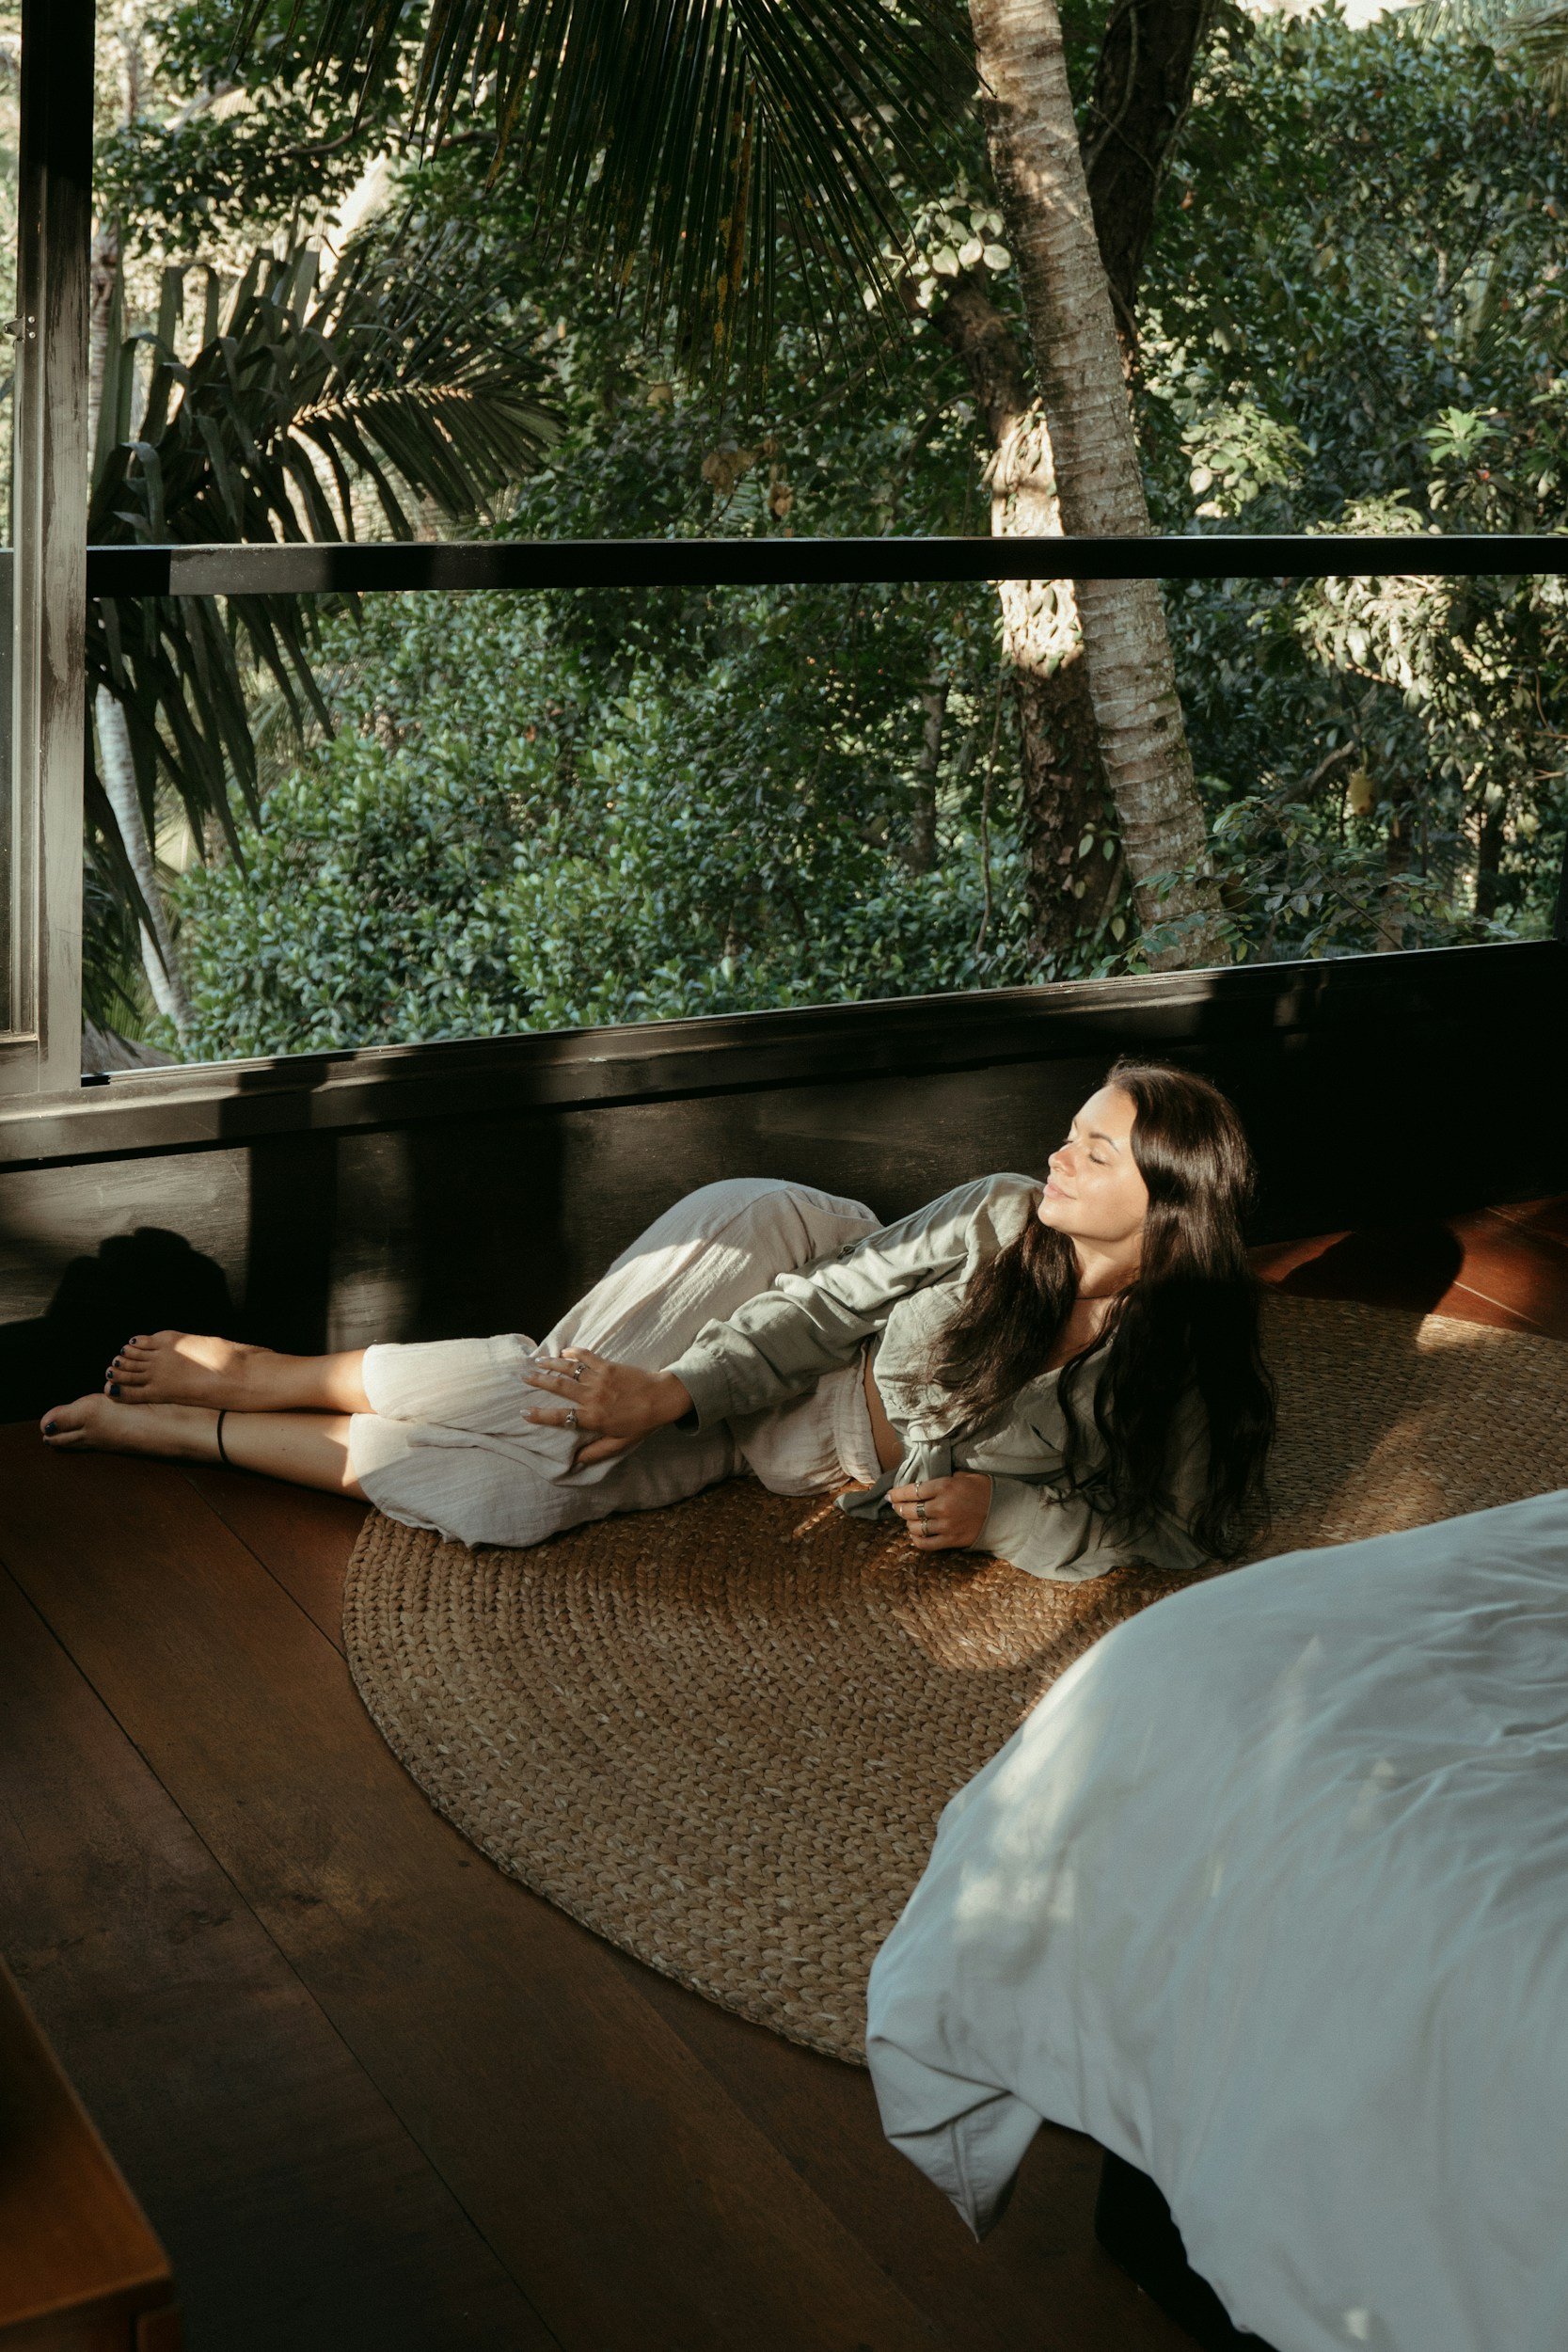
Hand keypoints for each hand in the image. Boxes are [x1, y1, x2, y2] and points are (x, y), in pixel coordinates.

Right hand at [522, 1348, 691, 1467]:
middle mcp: (592, 1397)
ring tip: (536, 1361)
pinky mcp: (608, 1365)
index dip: (540, 1416)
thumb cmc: (642, 1423)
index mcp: (594, 1418)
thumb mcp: (620, 1443)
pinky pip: (586, 1356)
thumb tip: (577, 1460)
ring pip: (568, 1369)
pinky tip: (564, 1351)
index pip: (560, 1418)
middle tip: (523, 1377)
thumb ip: (597, 1452)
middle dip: (538, 1381)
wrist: (663, 1398)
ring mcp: (600, 1379)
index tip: (524, 1413)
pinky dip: (573, 1352)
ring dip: (550, 1364)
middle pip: (558, 1387)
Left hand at [888, 1472, 992, 1552]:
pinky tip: (915, 1536)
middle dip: (899, 1508)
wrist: (1006, 1510)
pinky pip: (926, 1544)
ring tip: (908, 1521)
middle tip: (896, 1507)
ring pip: (915, 1527)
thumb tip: (925, 1484)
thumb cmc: (984, 1489)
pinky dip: (917, 1540)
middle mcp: (942, 1506)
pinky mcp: (952, 1540)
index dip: (897, 1494)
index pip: (912, 1491)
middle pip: (910, 1510)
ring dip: (908, 1524)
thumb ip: (943, 1480)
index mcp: (944, 1486)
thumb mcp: (963, 1476)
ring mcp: (946, 1525)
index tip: (890, 1495)